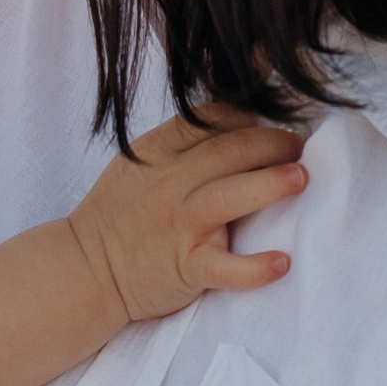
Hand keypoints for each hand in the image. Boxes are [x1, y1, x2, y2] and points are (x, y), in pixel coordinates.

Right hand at [66, 113, 304, 328]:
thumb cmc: (119, 215)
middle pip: (230, 150)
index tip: (271, 121)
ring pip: (230, 196)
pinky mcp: (186, 266)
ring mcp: (179, 223)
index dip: (247, 116)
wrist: (85, 269)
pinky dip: (254, 268)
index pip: (210, 119)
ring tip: (300, 178)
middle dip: (272, 143)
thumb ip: (179, 143)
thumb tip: (239, 123)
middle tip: (299, 147)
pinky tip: (281, 263)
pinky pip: (224, 267)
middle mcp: (170, 182)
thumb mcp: (138, 164)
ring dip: (270, 184)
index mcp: (158, 151)